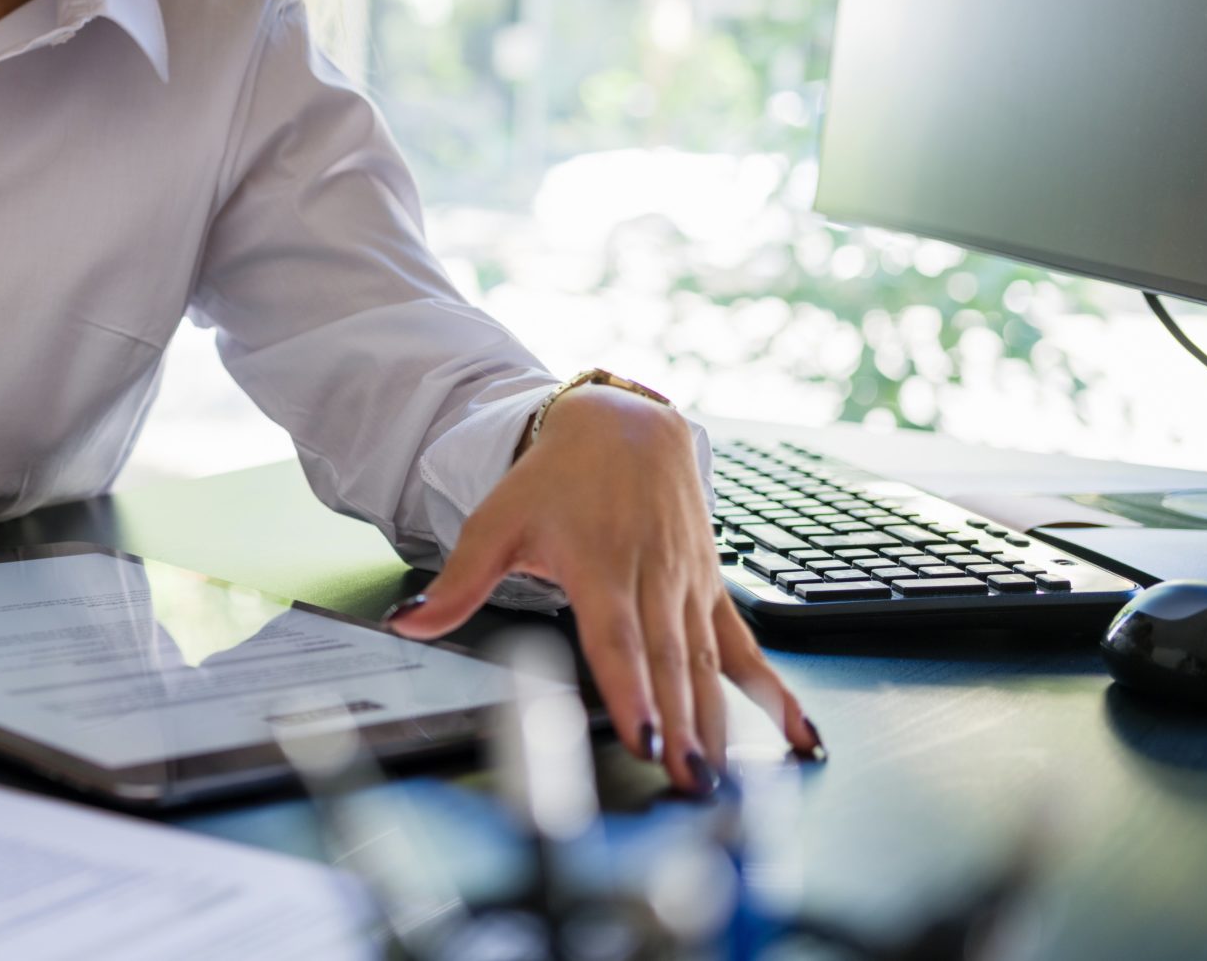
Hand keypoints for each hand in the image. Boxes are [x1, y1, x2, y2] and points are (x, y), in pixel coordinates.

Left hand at [383, 387, 823, 793]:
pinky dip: (774, 692)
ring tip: (726, 776)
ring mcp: (688, 585)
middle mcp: (652, 577)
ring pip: (707, 663)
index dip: (631, 690)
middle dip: (681, 726)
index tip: (644, 737)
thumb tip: (408, 627)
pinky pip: (746, 646)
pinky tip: (798, 734)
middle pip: (668, 663)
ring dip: (720, 723)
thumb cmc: (555, 478)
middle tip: (689, 781)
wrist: (623, 425)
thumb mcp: (496, 521)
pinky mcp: (711, 588)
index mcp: (599, 564)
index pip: (617, 639)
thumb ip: (457, 583)